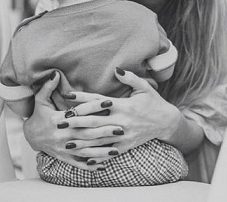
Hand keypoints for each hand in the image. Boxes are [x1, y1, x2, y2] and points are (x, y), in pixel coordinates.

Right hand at [23, 71, 115, 170]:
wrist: (30, 137)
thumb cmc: (38, 116)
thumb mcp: (40, 100)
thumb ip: (48, 86)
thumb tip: (55, 73)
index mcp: (58, 120)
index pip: (80, 113)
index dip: (95, 107)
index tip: (109, 102)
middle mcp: (62, 136)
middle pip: (86, 134)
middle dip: (104, 131)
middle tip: (120, 128)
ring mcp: (64, 149)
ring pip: (85, 151)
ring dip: (101, 151)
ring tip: (117, 149)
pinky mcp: (64, 158)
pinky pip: (79, 163)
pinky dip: (91, 165)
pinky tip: (103, 165)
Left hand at [61, 68, 181, 163]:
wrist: (167, 122)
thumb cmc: (153, 102)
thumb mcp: (144, 87)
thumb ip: (129, 78)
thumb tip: (116, 69)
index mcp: (123, 105)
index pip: (98, 102)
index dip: (82, 99)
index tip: (67, 96)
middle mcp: (121, 121)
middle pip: (94, 122)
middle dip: (76, 123)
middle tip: (59, 123)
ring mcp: (123, 135)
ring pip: (99, 140)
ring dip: (82, 141)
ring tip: (66, 143)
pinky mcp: (126, 145)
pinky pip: (108, 152)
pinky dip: (96, 155)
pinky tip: (84, 157)